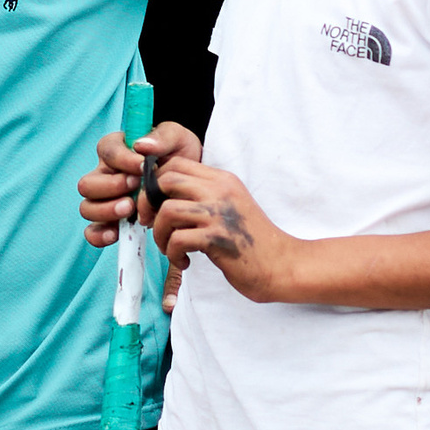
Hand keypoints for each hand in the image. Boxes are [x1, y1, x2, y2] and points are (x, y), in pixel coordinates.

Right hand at [79, 120, 199, 246]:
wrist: (191, 183)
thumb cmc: (179, 155)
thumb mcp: (177, 138)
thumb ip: (162, 137)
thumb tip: (141, 145)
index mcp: (117, 150)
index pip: (106, 151)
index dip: (122, 160)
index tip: (143, 166)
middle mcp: (106, 175)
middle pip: (87, 184)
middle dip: (111, 187)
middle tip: (135, 188)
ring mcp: (107, 200)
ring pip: (87, 208)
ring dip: (106, 210)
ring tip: (130, 209)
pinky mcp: (113, 221)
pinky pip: (93, 231)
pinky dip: (100, 234)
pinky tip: (117, 233)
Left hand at [150, 156, 296, 301]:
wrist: (281, 265)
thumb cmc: (252, 241)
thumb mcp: (230, 207)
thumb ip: (204, 197)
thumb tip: (161, 196)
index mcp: (223, 180)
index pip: (176, 163)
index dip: (155, 182)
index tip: (154, 204)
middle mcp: (221, 191)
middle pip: (166, 180)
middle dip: (149, 204)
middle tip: (152, 224)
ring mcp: (220, 214)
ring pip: (167, 211)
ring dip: (159, 234)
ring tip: (170, 249)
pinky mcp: (218, 238)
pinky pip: (177, 239)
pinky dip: (173, 254)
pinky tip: (184, 262)